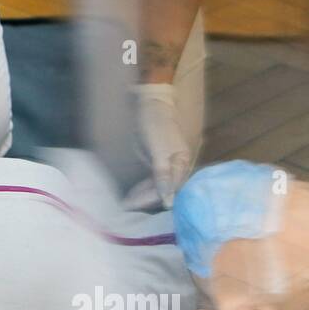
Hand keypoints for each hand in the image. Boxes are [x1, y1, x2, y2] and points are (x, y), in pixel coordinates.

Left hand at [129, 82, 192, 208]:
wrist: (151, 103)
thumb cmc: (156, 123)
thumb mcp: (159, 148)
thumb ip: (163, 174)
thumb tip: (168, 198)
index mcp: (182, 162)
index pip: (170, 188)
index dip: (155, 199)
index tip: (137, 206)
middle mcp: (177, 165)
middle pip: (164, 189)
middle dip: (146, 199)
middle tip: (127, 206)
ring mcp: (167, 164)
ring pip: (157, 186)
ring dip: (143, 195)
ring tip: (126, 202)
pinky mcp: (157, 162)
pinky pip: (152, 180)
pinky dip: (142, 187)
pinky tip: (132, 194)